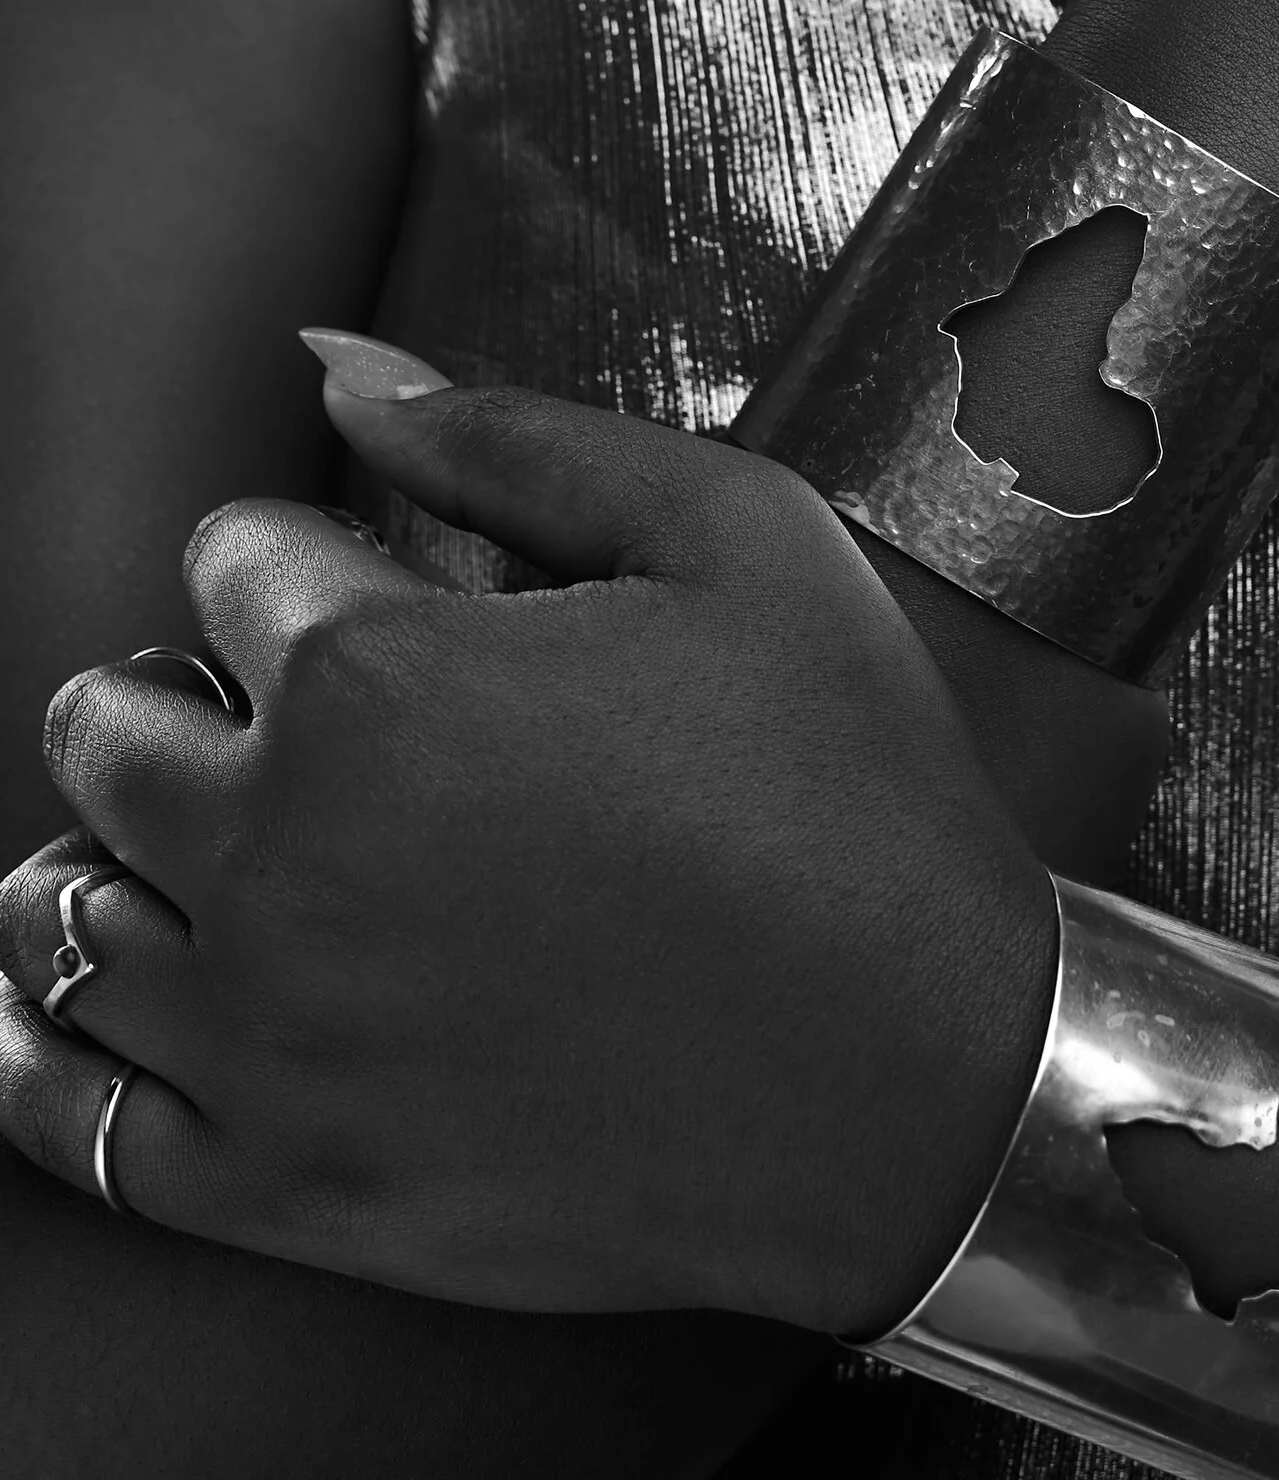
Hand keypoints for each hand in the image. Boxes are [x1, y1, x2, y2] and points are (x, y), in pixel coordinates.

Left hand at [0, 382, 1055, 1333]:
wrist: (922, 1076)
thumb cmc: (846, 788)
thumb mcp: (733, 538)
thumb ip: (510, 436)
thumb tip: (333, 361)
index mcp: (379, 676)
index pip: (227, 558)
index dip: (317, 562)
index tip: (399, 607)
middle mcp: (281, 852)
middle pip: (103, 724)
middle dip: (192, 695)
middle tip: (315, 727)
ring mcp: (265, 1037)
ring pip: (54, 908)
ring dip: (123, 854)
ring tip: (234, 853)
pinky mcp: (279, 1185)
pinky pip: (63, 1116)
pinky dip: (53, 1046)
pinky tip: (123, 993)